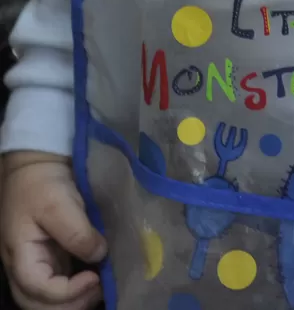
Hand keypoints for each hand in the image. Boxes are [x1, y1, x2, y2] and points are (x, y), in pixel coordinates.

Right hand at [1, 152, 106, 309]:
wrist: (36, 167)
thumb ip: (77, 233)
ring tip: (102, 285)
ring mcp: (39, 264)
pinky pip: (60, 286)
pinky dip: (78, 291)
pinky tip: (99, 279)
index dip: (67, 291)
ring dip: (76, 301)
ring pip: (48, 301)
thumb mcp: (58, 204)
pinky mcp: (52, 259)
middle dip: (72, 304)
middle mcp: (26, 266)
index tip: (95, 276)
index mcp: (21, 255)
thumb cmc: (42, 184)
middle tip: (102, 287)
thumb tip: (99, 255)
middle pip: (39, 305)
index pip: (37, 289)